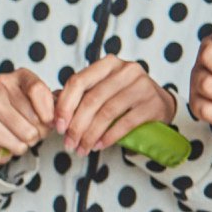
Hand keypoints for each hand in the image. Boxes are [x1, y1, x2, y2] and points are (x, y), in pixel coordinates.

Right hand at [0, 67, 55, 167]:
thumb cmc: (24, 113)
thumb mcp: (42, 102)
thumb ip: (56, 103)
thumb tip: (64, 112)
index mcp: (19, 76)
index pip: (38, 89)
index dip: (49, 110)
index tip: (51, 120)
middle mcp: (0, 85)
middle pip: (35, 116)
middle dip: (42, 129)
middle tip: (36, 128)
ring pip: (28, 133)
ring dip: (32, 140)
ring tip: (24, 134)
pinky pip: (16, 145)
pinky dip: (19, 148)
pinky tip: (12, 140)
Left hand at [52, 55, 175, 155]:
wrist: (161, 103)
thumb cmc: (124, 97)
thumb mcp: (102, 90)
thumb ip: (79, 96)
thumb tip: (51, 112)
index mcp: (108, 64)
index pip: (78, 81)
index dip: (64, 105)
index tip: (58, 126)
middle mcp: (126, 70)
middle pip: (91, 100)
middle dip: (76, 126)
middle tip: (68, 143)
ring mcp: (142, 86)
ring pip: (107, 113)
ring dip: (90, 134)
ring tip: (82, 148)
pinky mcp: (153, 104)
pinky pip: (125, 123)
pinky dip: (108, 137)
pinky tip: (99, 145)